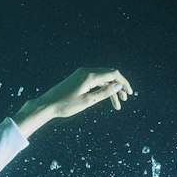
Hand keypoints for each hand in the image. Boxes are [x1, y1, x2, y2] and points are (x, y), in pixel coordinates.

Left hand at [13, 68, 133, 136]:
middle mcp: (86, 71)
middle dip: (118, 86)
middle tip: (124, 99)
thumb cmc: (65, 105)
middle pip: (109, 75)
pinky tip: (104, 97)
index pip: (113, 74)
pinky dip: (101, 88)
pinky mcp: (77, 78)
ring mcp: (81, 74)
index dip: (123, 83)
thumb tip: (118, 85)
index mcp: (90, 76)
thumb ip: (104, 93)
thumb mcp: (87, 101)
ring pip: (102, 79)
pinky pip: (94, 81)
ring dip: (110, 89)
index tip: (129, 93)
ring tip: (116, 104)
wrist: (47, 105)